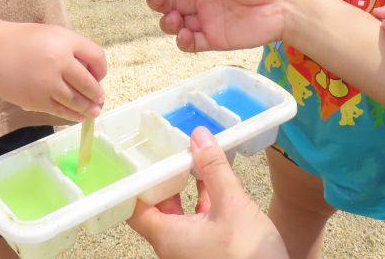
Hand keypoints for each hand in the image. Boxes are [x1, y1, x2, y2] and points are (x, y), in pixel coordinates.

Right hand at [0, 23, 105, 121]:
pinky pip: (61, 111)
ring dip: (89, 107)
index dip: (101, 68)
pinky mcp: (36, 100)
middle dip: (97, 93)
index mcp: (65, 41)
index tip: (99, 75)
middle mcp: (59, 62)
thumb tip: (90, 72)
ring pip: (77, 101)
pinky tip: (79, 115)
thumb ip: (71, 49)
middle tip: (99, 98)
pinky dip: (73, 115)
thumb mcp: (51, 34)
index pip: (97, 57)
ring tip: (94, 111)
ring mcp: (48, 83)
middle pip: (89, 83)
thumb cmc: (21, 40)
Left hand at [129, 127, 285, 258]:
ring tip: (192, 155)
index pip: (135, 207)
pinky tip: (214, 179)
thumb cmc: (249, 257)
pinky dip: (204, 200)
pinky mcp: (210, 251)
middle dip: (164, 177)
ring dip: (185, 186)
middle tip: (168, 148)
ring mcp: (192, 250)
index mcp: (168, 237)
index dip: (136, 182)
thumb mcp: (233, 206)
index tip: (141, 157)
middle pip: (157, 207)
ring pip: (180, 213)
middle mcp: (174, 246)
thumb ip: (215, 170)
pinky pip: (199, 221)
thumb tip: (199, 137)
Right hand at [144, 0, 291, 52]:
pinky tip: (186, 33)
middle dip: (157, 0)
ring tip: (175, 18)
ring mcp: (206, 19)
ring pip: (175, 23)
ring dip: (168, 20)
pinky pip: (190, 43)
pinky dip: (183, 40)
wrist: (283, 5)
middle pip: (168, 2)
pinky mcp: (213, 39)